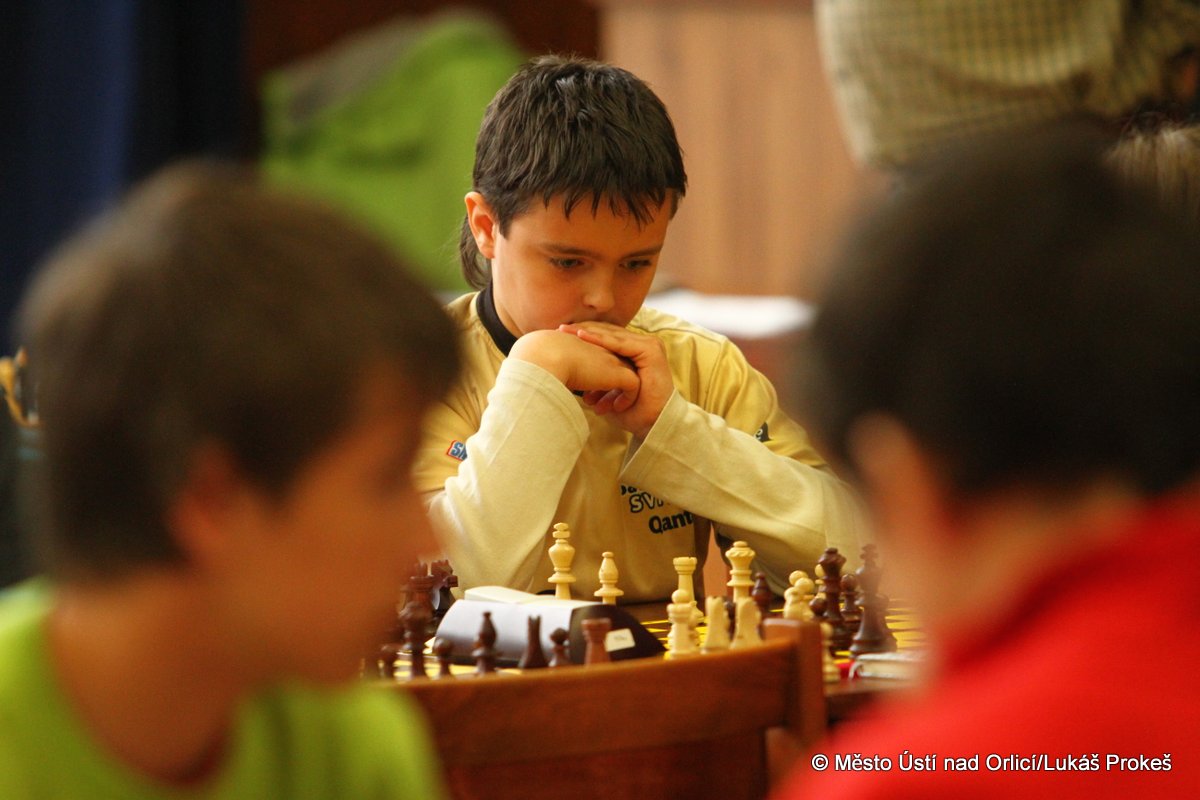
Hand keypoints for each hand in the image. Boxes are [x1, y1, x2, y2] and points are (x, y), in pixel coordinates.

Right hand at [508, 329, 639, 411]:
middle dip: (611, 387)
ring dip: (617, 395)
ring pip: (628, 377)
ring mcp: (614, 359)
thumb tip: (546, 383)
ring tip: (607, 408)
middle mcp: (603, 349)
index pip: (601, 360)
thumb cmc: (539, 362)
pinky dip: (625, 400)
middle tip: (602, 404)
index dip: (598, 378)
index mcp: (588, 344)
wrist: (545, 359)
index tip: (590, 395)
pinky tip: (612, 410)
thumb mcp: (550, 364)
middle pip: (618, 367)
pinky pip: (633, 387)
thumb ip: (556, 369)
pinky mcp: (620, 373)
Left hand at [558, 322, 673, 438]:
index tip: (561, 336)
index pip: (606, 338)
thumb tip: (569, 378)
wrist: (652, 424)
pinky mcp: (651, 351)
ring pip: (613, 336)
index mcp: (634, 352)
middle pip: (608, 333)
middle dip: (583, 330)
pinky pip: (621, 344)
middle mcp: (642, 345)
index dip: (584, 335)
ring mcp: (649, 346)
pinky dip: (600, 340)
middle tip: (560, 330)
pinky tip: (581, 336)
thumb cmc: (630, 412)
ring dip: (589, 332)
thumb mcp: (608, 390)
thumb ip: (595, 380)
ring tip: (567, 331)